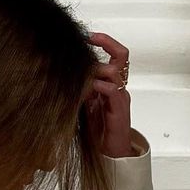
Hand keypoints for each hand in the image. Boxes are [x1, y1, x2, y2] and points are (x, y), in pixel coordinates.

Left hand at [83, 32, 132, 157]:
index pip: (114, 54)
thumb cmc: (98, 129)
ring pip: (115, 71)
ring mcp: (121, 97)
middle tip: (88, 38)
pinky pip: (113, 91)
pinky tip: (86, 89)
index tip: (86, 35)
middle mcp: (119, 87)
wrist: (110, 153)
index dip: (103, 41)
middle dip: (106, 42)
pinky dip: (99, 86)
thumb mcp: (85, 102)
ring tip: (82, 69)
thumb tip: (67, 73)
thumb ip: (81, 87)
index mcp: (112, 83)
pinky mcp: (119, 111)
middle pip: (122, 55)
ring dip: (97, 67)